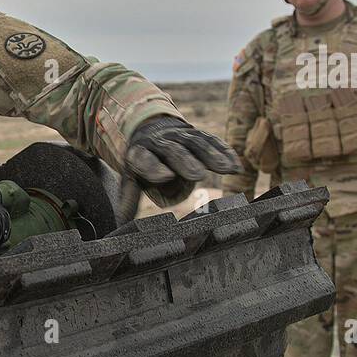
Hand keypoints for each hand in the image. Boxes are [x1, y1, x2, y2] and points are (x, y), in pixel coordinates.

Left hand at [125, 116, 241, 191]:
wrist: (151, 131)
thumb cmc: (142, 164)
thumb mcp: (131, 179)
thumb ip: (128, 201)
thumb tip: (120, 225)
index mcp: (139, 153)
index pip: (145, 160)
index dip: (154, 168)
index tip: (166, 177)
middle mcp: (160, 141)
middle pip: (173, 150)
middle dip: (186, 161)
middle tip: (198, 176)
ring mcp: (179, 135)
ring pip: (196, 143)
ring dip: (213, 156)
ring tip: (227, 170)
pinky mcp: (197, 134)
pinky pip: (212, 141)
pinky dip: (225, 152)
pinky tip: (236, 166)